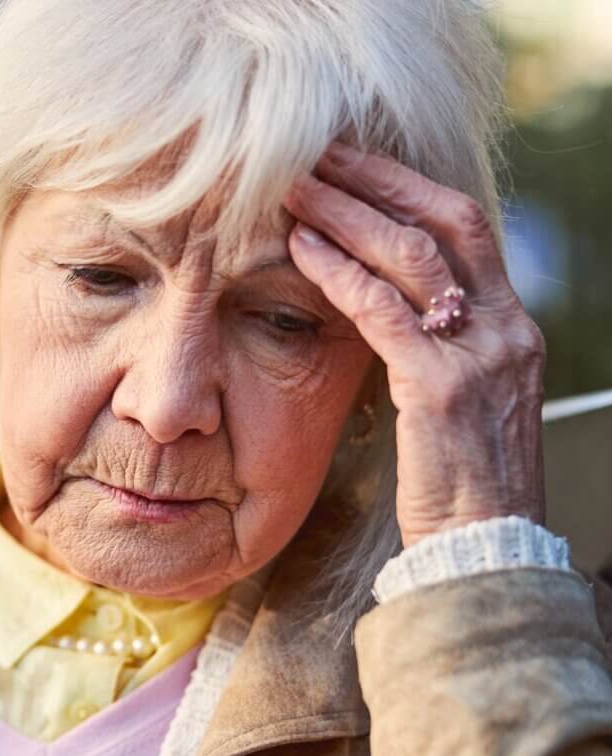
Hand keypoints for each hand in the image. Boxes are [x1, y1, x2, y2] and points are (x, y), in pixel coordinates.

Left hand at [284, 141, 545, 548]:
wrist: (483, 545)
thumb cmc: (462, 484)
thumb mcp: (463, 403)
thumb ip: (439, 352)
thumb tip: (390, 314)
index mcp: (512, 328)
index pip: (467, 229)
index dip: (409, 188)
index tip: (358, 166)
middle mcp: (505, 328)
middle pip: (443, 222)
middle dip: (378, 181)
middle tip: (320, 156)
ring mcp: (479, 355)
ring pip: (411, 256)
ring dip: (348, 215)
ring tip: (298, 191)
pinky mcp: (440, 388)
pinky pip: (383, 312)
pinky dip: (339, 275)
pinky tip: (304, 251)